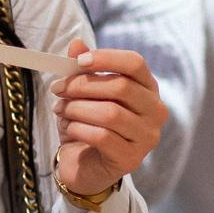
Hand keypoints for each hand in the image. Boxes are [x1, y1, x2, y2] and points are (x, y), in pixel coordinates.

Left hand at [54, 43, 165, 198]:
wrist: (86, 167)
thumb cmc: (89, 125)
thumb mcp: (84, 94)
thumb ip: (83, 68)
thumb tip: (76, 44)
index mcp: (147, 89)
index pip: (135, 63)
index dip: (106, 58)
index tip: (79, 61)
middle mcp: (155, 111)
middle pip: (121, 87)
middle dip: (82, 85)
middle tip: (58, 89)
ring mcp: (147, 137)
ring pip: (110, 113)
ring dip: (77, 108)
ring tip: (61, 110)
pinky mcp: (131, 159)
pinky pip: (101, 136)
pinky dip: (78, 128)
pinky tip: (69, 128)